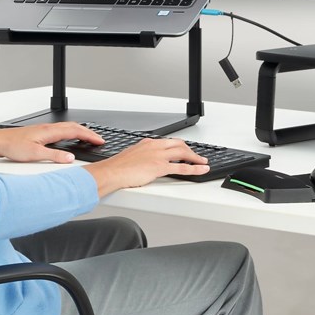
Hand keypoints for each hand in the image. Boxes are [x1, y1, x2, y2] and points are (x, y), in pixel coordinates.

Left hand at [0, 122, 103, 163]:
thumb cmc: (12, 146)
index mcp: (48, 131)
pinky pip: (60, 130)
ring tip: (88, 138)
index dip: (89, 135)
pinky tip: (68, 139)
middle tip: (98, 139)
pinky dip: (70, 133)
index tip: (100, 140)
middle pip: (73, 126)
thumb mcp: (35, 154)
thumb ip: (54, 156)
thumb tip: (70, 159)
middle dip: (88, 132)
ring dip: (79, 131)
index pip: (75, 130)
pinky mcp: (38, 134)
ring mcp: (43, 130)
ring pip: (66, 127)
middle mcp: (47, 128)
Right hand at [88, 136, 208, 194]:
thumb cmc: (117, 168)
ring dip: (196, 158)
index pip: (169, 142)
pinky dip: (195, 168)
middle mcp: (155, 147)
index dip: (180, 146)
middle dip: (190, 150)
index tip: (185, 150)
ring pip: (183, 154)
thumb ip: (141, 157)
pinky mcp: (160, 167)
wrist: (111, 172)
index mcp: (148, 143)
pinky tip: (201, 170)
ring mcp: (158, 156)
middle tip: (197, 156)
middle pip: (179, 145)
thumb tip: (145, 163)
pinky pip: (182, 168)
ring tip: (203, 162)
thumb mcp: (131, 157)